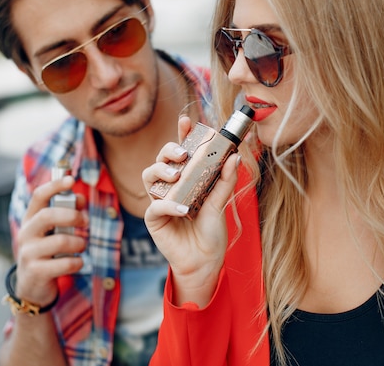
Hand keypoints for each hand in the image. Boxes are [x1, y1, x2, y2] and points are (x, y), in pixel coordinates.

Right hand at [14, 175, 87, 305]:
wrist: (31, 285)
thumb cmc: (47, 252)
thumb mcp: (53, 232)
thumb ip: (65, 215)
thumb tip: (80, 198)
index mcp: (30, 220)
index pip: (38, 196)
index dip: (55, 185)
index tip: (71, 179)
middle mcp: (26, 234)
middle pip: (48, 215)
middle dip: (72, 216)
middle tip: (86, 221)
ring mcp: (28, 253)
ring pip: (60, 241)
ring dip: (79, 242)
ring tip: (82, 245)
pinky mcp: (36, 272)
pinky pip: (64, 264)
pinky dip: (77, 262)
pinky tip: (78, 263)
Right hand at [142, 116, 240, 305]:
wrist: (205, 262)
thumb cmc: (211, 232)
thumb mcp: (221, 204)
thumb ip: (225, 181)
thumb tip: (234, 155)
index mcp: (186, 179)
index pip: (180, 152)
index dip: (181, 135)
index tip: (186, 121)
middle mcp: (170, 186)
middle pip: (160, 159)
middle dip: (168, 150)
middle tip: (182, 153)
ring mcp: (160, 201)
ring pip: (149, 176)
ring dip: (162, 171)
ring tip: (177, 174)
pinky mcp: (154, 219)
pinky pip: (155, 206)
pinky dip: (168, 205)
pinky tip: (183, 209)